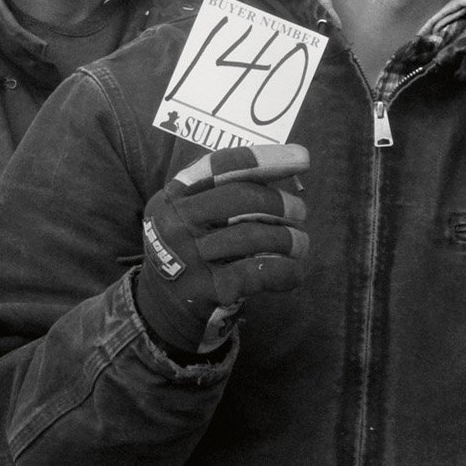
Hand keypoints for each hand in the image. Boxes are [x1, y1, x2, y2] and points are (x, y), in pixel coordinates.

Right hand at [133, 144, 309, 356]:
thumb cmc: (191, 252)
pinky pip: (261, 273)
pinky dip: (287, 271)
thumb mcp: (190, 216)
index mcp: (173, 195)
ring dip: (290, 238)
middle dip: (280, 202)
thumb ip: (224, 194)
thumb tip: (284, 174)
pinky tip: (293, 273)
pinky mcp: (208, 289)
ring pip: (255, 236)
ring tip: (300, 244)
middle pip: (241, 197)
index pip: (221, 165)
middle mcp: (175, 222)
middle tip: (300, 212)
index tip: (302, 158)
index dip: (265, 158)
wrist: (162, 307)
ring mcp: (189, 257)